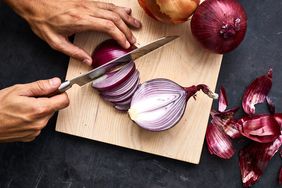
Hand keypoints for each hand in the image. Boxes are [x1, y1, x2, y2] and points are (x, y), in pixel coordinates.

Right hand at [0, 78, 68, 142]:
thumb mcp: (18, 90)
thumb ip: (41, 86)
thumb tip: (56, 82)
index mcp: (39, 109)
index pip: (64, 101)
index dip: (61, 93)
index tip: (55, 89)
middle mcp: (40, 122)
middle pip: (55, 108)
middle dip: (48, 100)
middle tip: (32, 98)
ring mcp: (36, 131)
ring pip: (47, 116)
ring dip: (40, 110)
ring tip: (24, 107)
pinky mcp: (31, 136)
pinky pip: (39, 124)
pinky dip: (34, 119)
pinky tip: (22, 116)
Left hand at [4, 0, 141, 64]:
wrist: (32, 0)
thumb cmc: (42, 19)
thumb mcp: (55, 41)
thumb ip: (73, 52)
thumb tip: (88, 61)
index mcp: (81, 20)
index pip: (108, 27)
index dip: (121, 36)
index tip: (126, 45)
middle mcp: (88, 10)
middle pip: (115, 18)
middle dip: (128, 30)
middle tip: (134, 40)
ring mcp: (88, 3)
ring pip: (114, 9)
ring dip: (127, 18)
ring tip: (137, 25)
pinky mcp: (87, 1)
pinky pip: (108, 4)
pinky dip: (119, 9)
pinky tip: (125, 12)